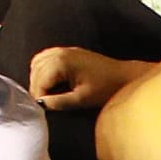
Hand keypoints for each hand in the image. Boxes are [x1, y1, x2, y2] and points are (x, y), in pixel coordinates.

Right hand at [26, 45, 140, 110]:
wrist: (124, 77)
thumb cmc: (106, 87)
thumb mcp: (82, 99)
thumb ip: (59, 102)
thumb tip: (41, 105)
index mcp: (61, 62)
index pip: (39, 81)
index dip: (39, 97)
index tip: (43, 109)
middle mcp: (59, 52)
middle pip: (36, 72)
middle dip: (37, 88)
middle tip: (44, 104)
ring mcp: (63, 50)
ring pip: (37, 64)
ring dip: (38, 79)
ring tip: (46, 94)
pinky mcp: (68, 52)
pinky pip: (45, 59)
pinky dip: (43, 70)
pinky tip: (50, 81)